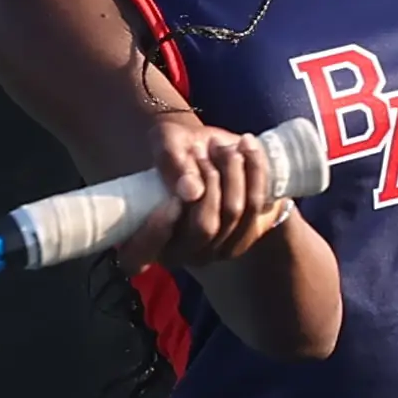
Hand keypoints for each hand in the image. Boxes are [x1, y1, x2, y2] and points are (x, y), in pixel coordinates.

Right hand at [145, 112, 294, 268]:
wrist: (205, 147)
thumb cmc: (176, 148)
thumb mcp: (166, 143)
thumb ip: (172, 164)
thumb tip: (192, 192)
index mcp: (145, 241)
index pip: (141, 254)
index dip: (155, 231)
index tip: (168, 198)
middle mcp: (179, 254)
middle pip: (204, 227)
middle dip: (209, 179)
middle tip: (202, 147)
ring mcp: (213, 251)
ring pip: (233, 214)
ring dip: (232, 171)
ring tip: (221, 144)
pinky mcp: (244, 237)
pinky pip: (256, 207)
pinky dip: (255, 172)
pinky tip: (247, 146)